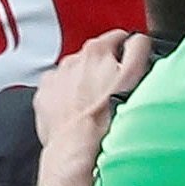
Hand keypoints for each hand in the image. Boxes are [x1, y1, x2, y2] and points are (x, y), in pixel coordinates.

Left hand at [32, 27, 151, 180]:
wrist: (77, 147)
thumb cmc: (106, 118)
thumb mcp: (135, 77)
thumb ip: (139, 49)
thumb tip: (139, 39)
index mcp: (96, 51)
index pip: (118, 38)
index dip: (128, 51)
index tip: (130, 64)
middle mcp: (72, 60)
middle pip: (95, 57)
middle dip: (105, 70)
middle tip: (114, 93)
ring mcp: (56, 78)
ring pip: (75, 74)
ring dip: (85, 85)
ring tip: (96, 106)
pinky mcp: (45, 97)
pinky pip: (58, 91)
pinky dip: (67, 98)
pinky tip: (79, 112)